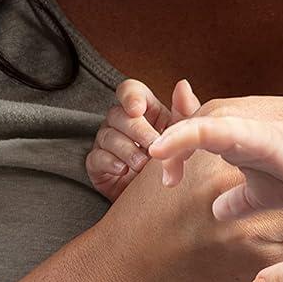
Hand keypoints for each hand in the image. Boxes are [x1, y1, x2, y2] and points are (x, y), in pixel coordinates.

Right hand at [86, 78, 200, 200]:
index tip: (137, 110)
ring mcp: (106, 142)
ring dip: (127, 150)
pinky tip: (123, 170)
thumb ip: (186, 111)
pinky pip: (95, 158)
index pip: (129, 90)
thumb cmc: (175, 161)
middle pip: (118, 114)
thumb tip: (182, 84)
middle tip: (153, 147)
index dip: (130, 96)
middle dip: (137, 130)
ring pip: (107, 136)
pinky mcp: (97, 165)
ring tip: (142, 165)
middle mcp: (121, 122)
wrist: (163, 197)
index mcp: (143, 110)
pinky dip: (110, 163)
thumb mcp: (186, 136)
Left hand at [148, 115, 282, 218]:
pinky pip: (208, 131)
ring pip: (193, 126)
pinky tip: (163, 147)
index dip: (174, 156)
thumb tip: (219, 211)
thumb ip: (240, 199)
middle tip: (164, 179)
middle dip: (167, 148)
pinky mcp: (247, 134)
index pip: (191, 141)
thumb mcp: (261, 195)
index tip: (168, 183)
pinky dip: (183, 136)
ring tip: (154, 154)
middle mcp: (229, 132)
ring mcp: (237, 130)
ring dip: (170, 138)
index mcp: (230, 143)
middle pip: (186, 131)